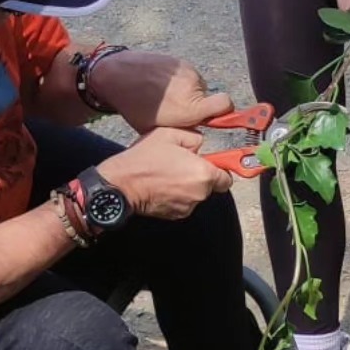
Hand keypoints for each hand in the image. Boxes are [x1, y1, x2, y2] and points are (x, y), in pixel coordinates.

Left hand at [88, 50, 233, 132]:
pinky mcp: (180, 60)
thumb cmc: (134, 106)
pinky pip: (187, 74)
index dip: (224, 110)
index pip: (226, 105)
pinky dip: (178, 80)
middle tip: (176, 106)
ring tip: (164, 94)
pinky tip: (161, 83)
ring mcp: (188, 71)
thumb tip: (195, 128)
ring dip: (186, 91)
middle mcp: (194, 87)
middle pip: (208, 97)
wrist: (117, 76)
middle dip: (196, 103)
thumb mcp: (157, 128)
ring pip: (197, 86)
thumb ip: (181, 129)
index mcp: (190, 108)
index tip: (215, 114)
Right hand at [97, 129, 232, 218]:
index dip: (220, 168)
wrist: (122, 185)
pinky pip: (184, 203)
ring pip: (196, 195)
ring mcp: (187, 207)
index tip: (211, 163)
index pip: (227, 178)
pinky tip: (162, 185)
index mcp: (203, 174)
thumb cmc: (145, 159)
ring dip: (188, 186)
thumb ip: (194, 138)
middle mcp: (199, 194)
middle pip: (211, 186)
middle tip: (182, 164)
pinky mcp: (175, 215)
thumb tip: (200, 145)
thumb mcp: (170, 134)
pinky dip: (177, 196)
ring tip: (168, 174)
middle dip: (201, 176)